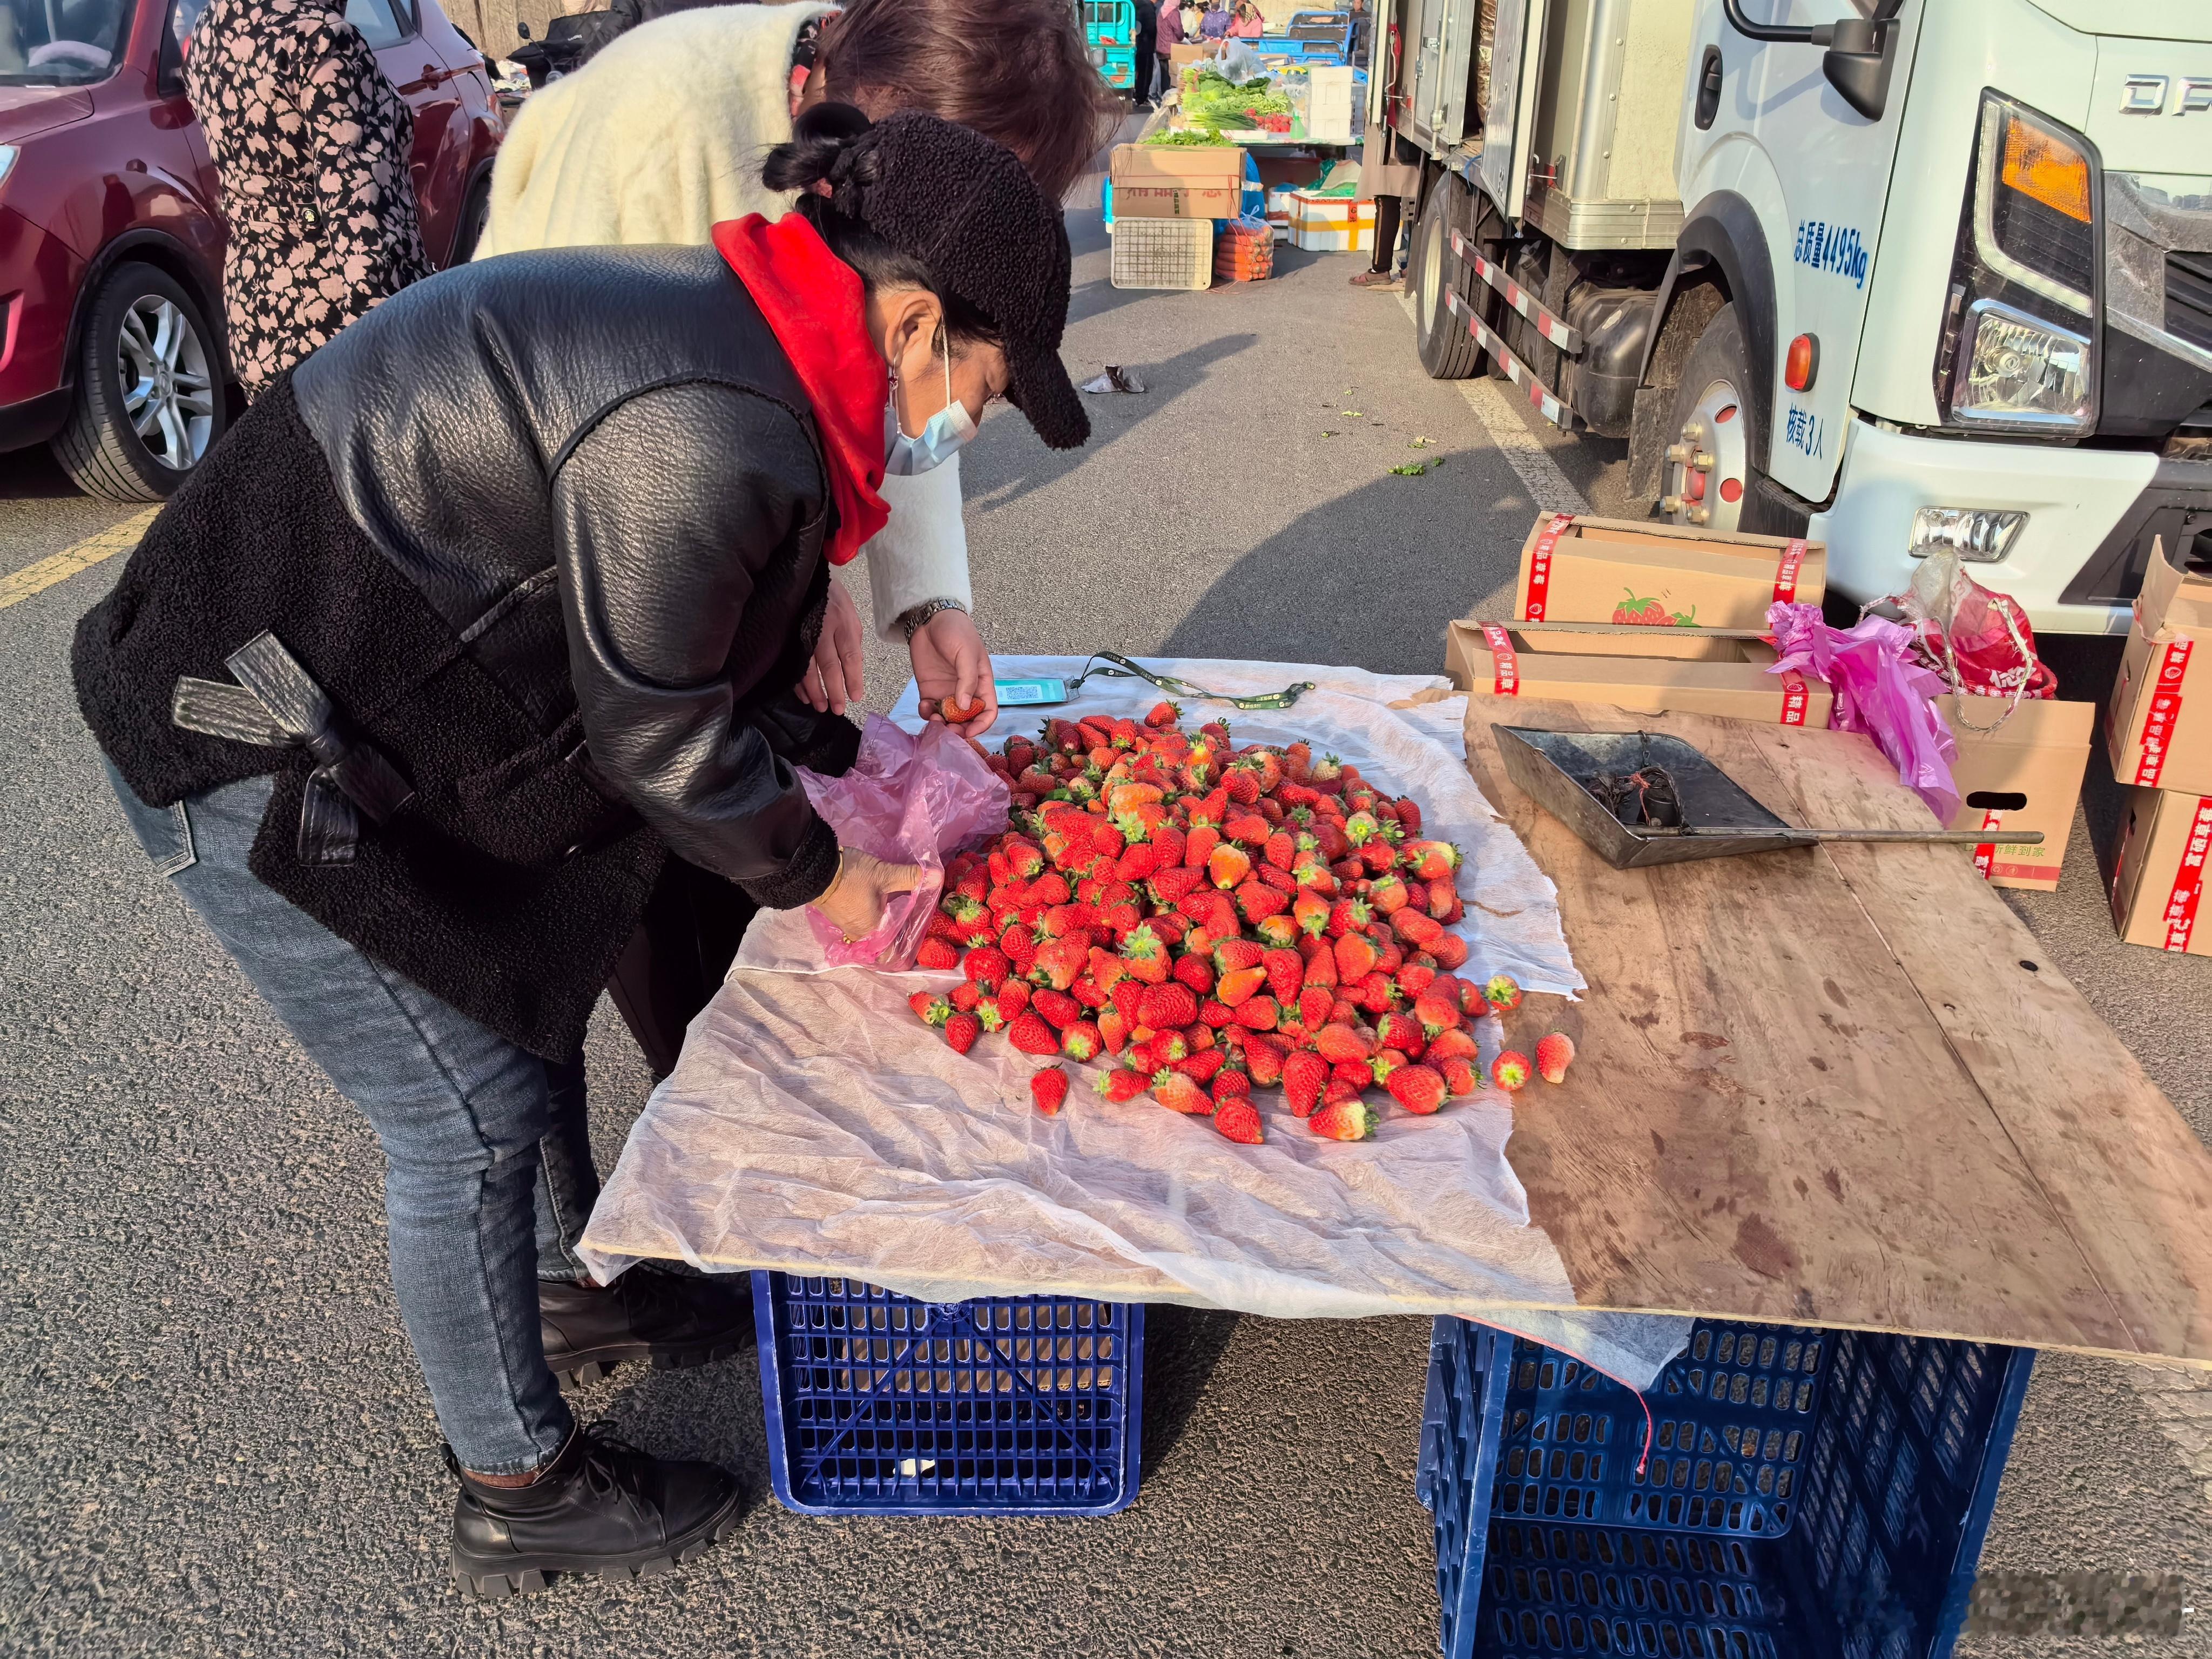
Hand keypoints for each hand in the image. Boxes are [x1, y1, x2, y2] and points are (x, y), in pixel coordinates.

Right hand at [796, 580, 865, 714]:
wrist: (806, 578)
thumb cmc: (832, 600)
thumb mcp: (850, 616)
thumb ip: (852, 641)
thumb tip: (853, 670)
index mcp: (843, 623)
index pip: (850, 656)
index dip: (853, 679)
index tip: (855, 697)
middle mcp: (823, 628)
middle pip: (829, 665)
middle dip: (834, 690)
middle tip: (837, 709)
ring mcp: (804, 632)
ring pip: (808, 667)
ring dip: (814, 690)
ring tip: (820, 706)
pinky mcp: (789, 636)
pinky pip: (794, 663)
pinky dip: (798, 681)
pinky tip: (803, 695)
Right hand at [810, 848, 920, 943]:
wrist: (814, 869)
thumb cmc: (851, 877)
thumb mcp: (884, 874)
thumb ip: (910, 877)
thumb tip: (938, 876)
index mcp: (873, 931)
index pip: (892, 953)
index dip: (907, 948)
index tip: (920, 937)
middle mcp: (859, 934)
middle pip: (883, 941)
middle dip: (897, 933)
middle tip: (914, 920)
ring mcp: (846, 926)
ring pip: (871, 931)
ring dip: (883, 924)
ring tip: (899, 911)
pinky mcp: (838, 915)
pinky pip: (860, 922)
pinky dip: (870, 917)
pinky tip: (878, 904)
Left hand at [911, 607, 995, 736]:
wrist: (929, 618)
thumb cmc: (955, 631)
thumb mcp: (966, 653)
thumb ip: (967, 680)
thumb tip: (965, 707)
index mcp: (982, 683)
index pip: (988, 711)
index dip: (981, 725)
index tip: (968, 732)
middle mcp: (966, 691)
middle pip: (967, 719)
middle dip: (959, 728)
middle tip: (948, 730)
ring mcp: (947, 692)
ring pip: (948, 718)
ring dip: (942, 724)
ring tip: (934, 721)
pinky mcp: (930, 690)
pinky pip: (930, 710)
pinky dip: (927, 714)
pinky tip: (924, 707)